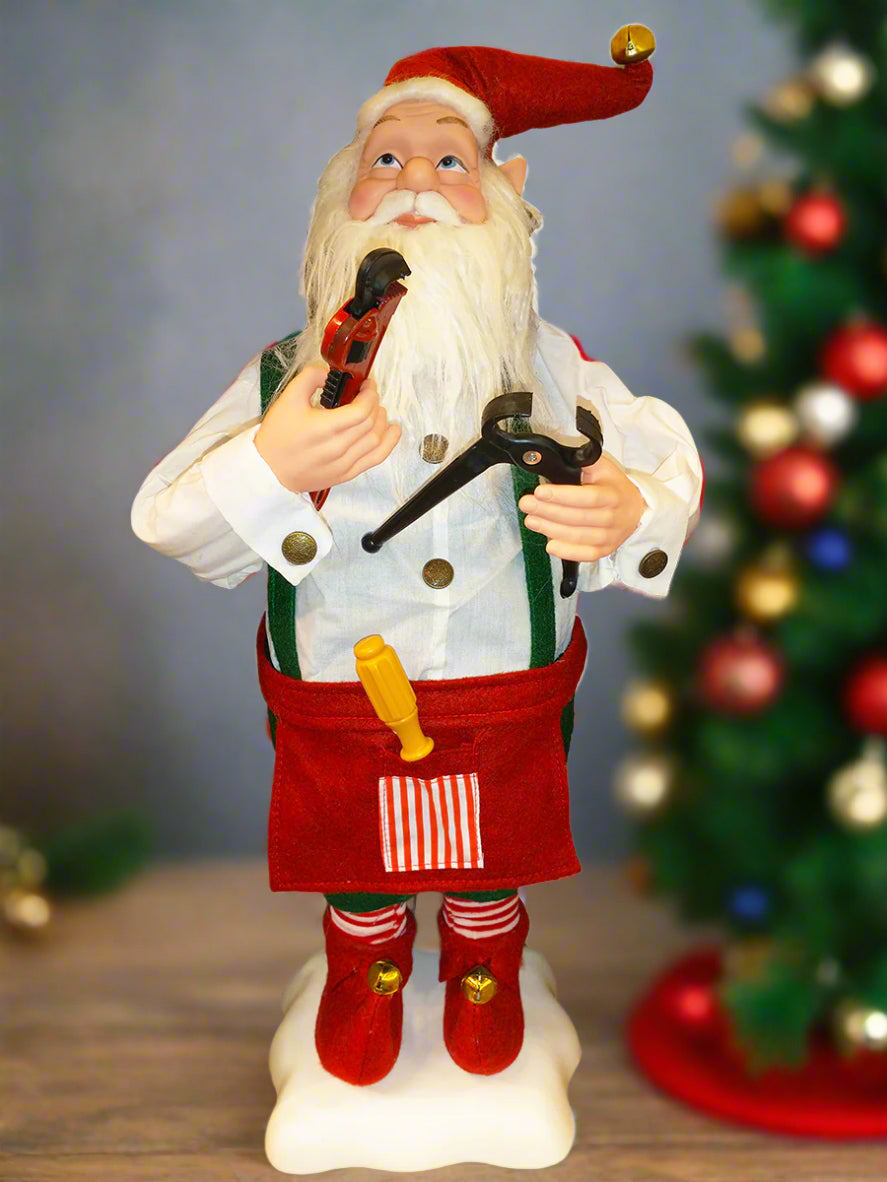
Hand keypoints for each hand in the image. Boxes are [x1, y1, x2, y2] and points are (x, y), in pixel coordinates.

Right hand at [254, 365, 400, 493]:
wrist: (269, 471)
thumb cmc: (277, 437)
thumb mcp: (288, 399)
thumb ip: (310, 377)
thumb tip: (330, 371)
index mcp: (324, 428)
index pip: (362, 410)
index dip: (370, 394)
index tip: (367, 385)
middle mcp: (338, 447)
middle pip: (371, 422)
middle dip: (375, 403)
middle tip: (368, 394)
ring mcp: (344, 463)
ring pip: (376, 440)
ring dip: (382, 420)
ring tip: (377, 410)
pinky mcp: (347, 474)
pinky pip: (376, 459)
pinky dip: (389, 443)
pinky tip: (393, 431)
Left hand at [517, 453, 646, 561]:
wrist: (636, 510)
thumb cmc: (614, 487)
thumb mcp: (604, 468)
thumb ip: (583, 462)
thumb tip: (558, 456)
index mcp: (612, 495)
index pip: (586, 497)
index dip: (561, 496)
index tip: (539, 491)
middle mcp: (612, 518)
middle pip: (577, 517)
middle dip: (548, 511)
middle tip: (526, 505)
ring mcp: (609, 537)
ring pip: (577, 536)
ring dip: (550, 529)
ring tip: (531, 520)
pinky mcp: (604, 550)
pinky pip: (585, 554)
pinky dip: (566, 551)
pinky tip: (550, 544)